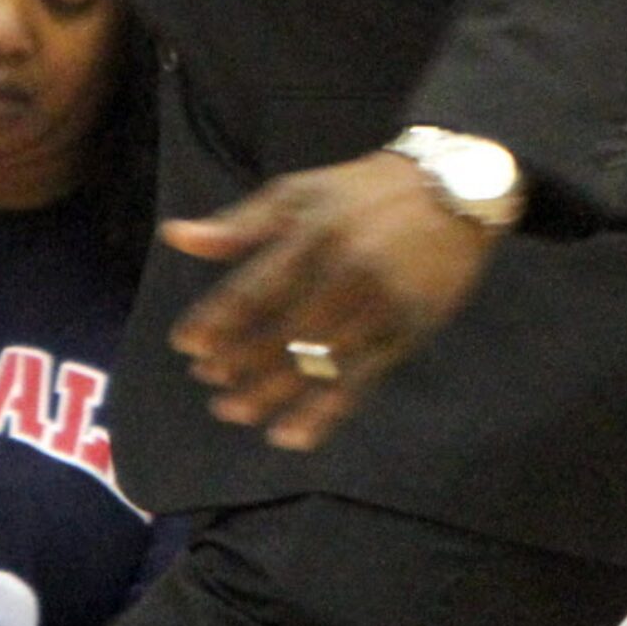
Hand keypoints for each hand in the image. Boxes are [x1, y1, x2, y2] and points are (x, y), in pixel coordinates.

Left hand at [161, 149, 501, 450]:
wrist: (451, 190)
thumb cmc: (360, 191)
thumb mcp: (298, 193)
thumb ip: (239, 224)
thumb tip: (175, 237)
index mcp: (312, 233)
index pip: (254, 289)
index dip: (216, 322)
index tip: (186, 347)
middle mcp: (344, 271)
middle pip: (281, 333)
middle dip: (238, 363)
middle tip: (208, 384)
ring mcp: (378, 307)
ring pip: (315, 364)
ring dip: (270, 394)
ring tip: (233, 412)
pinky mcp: (405, 333)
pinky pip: (358, 383)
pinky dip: (322, 415)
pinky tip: (290, 434)